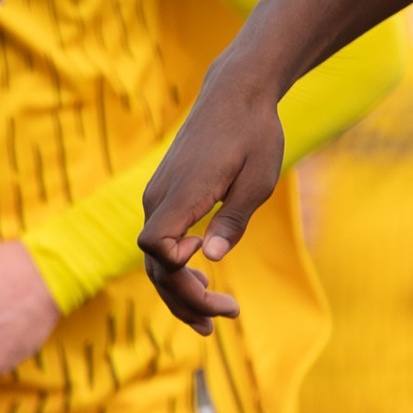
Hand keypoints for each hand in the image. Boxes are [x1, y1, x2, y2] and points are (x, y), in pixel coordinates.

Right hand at [138, 81, 287, 333]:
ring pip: (155, 258)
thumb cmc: (253, 133)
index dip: (175, 272)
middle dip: (185, 299)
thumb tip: (212, 259)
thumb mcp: (258, 180)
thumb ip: (233, 220)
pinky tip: (202, 282)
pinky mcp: (165, 195)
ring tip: (213, 319)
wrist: (235, 93)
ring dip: (179, 291)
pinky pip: (160, 241)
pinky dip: (177, 268)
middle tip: (225, 318)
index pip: (156, 247)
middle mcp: (160, 196)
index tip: (208, 274)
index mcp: (182, 192)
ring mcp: (158, 196)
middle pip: (155, 263)